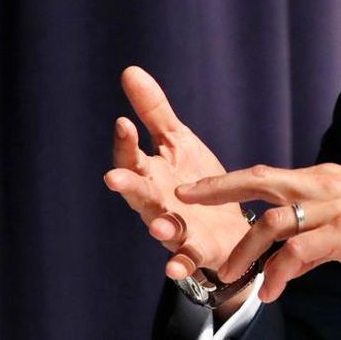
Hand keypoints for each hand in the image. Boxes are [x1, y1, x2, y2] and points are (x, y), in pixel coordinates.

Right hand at [103, 66, 250, 283]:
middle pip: (139, 194)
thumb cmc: (195, 180)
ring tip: (157, 226)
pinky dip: (180, 265)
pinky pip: (187, 260)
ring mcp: (176, 229)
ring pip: (163, 228)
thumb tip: (129, 70)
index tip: (123, 122)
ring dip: (160, 228)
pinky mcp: (198, 250)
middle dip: (128, 186)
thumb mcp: (177, 141)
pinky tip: (174, 269)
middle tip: (114, 179)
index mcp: (152, 174)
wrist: (226, 224)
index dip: (126, 142)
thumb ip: (154, 112)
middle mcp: (158, 202)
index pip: (133, 156)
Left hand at [176, 163, 340, 311]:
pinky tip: (271, 291)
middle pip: (260, 182)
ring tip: (231, 276)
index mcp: (326, 177)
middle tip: (181, 203)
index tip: (194, 188)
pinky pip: (298, 252)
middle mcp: (327, 184)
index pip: (267, 175)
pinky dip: (277, 273)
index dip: (226, 181)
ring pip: (272, 223)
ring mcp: (337, 207)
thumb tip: (287, 251)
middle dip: (216, 191)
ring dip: (244, 252)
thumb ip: (316, 228)